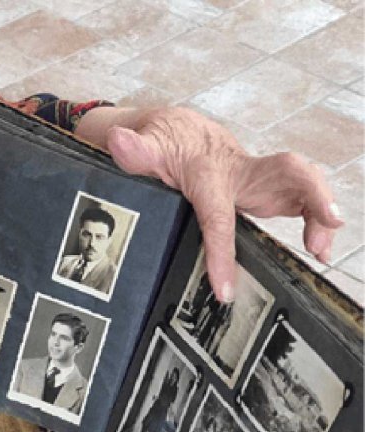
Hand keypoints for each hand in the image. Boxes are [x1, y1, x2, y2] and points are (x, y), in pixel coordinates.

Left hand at [76, 106, 343, 301]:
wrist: (179, 129)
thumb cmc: (163, 143)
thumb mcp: (144, 147)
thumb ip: (135, 150)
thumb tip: (119, 140)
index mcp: (208, 173)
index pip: (217, 217)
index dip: (221, 254)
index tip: (225, 289)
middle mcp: (242, 172)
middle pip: (287, 173)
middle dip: (312, 194)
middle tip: (325, 229)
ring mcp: (258, 179)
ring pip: (302, 185)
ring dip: (320, 214)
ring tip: (321, 250)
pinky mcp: (267, 188)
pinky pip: (301, 200)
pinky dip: (316, 220)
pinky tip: (320, 248)